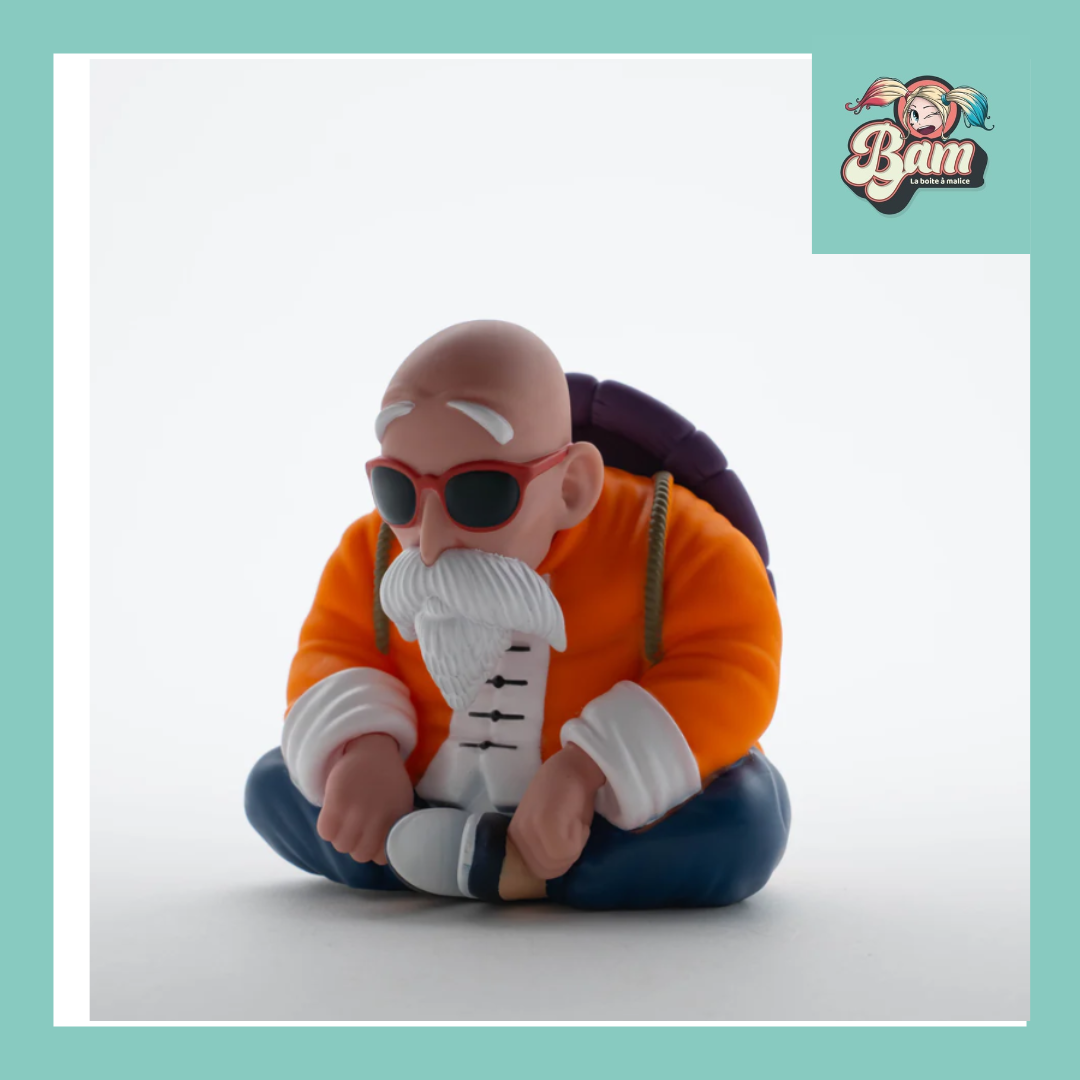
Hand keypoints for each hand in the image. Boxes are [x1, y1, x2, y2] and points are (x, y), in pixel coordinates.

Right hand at [316, 733, 413, 864]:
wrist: (372, 748)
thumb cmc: (387, 779)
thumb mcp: (401, 803)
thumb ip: (394, 828)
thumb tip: (385, 854)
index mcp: (395, 819)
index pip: (380, 857)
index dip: (373, 850)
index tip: (370, 840)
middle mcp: (377, 817)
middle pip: (359, 855)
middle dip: (356, 846)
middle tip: (354, 830)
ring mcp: (357, 809)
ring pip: (341, 846)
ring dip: (340, 837)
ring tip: (343, 822)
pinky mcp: (337, 800)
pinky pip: (325, 832)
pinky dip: (327, 828)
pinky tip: (333, 816)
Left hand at [509, 743, 605, 879]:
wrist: (573, 767)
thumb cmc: (563, 792)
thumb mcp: (544, 824)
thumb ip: (542, 845)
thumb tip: (552, 862)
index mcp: (516, 836)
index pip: (537, 871)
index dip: (558, 860)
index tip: (565, 837)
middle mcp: (520, 836)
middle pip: (548, 870)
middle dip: (566, 855)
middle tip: (572, 830)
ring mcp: (532, 831)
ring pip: (559, 863)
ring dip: (574, 847)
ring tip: (575, 822)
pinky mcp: (549, 826)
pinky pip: (570, 851)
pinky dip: (580, 839)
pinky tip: (578, 819)